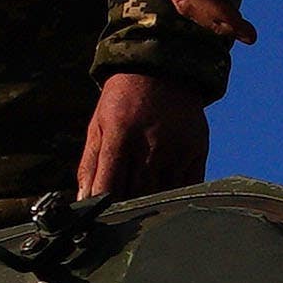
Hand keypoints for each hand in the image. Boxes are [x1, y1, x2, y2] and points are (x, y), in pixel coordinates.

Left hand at [79, 70, 211, 199]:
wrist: (163, 71)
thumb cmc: (123, 101)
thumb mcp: (99, 125)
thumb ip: (90, 165)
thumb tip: (85, 200)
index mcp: (120, 134)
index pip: (109, 186)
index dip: (103, 204)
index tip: (100, 211)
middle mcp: (150, 143)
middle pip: (136, 194)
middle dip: (126, 204)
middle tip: (120, 207)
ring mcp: (177, 148)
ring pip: (162, 194)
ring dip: (150, 202)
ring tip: (141, 198)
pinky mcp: (197, 150)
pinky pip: (186, 186)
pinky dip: (173, 194)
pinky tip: (164, 188)